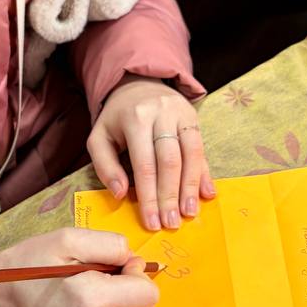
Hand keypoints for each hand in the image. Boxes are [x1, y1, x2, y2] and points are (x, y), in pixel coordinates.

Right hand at [0, 229, 158, 306]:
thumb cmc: (26, 265)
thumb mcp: (68, 239)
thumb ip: (110, 244)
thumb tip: (134, 259)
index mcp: (91, 300)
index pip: (148, 293)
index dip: (137, 272)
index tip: (115, 263)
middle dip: (133, 287)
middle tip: (104, 272)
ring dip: (122, 301)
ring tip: (91, 286)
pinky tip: (84, 302)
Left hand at [89, 75, 214, 231]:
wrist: (137, 82)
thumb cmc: (117, 118)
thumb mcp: (99, 137)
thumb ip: (105, 166)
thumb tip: (121, 194)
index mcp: (136, 119)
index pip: (145, 165)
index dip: (149, 196)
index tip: (152, 222)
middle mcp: (162, 114)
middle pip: (170, 161)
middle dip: (171, 196)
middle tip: (171, 224)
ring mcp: (182, 114)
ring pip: (192, 154)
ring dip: (191, 187)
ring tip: (189, 213)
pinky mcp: (195, 117)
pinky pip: (202, 148)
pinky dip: (205, 173)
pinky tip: (207, 193)